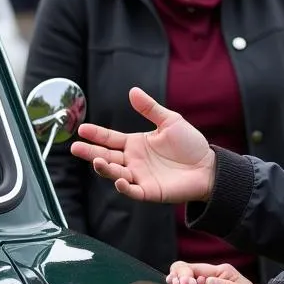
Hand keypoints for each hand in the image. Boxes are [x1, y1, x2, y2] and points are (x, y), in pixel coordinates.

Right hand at [71, 87, 215, 201]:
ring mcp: (139, 177)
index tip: (82, 129)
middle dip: (90, 152)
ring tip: (97, 161)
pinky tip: (119, 179)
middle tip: (75, 147)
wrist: (208, 167)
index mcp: (135, 143)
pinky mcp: (149, 192)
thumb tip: (132, 91)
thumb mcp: (170, 121)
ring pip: (115, 173)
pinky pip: (132, 191)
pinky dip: (124, 187)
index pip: (110, 138)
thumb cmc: (190, 144)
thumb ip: (150, 109)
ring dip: (105, 168)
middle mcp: (133, 161)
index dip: (96, 134)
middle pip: (106, 156)